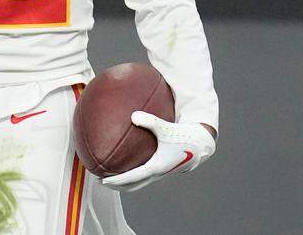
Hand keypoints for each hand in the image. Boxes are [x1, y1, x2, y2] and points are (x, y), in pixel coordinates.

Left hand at [101, 111, 215, 192]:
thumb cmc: (184, 135)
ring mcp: (161, 172)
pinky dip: (133, 175)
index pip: (133, 177)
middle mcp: (158, 172)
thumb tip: (133, 116)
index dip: (117, 180)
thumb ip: (150, 121)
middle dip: (117, 186)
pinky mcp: (163, 168)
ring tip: (109, 177)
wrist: (201, 145)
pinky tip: (126, 164)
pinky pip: (144, 175)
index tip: (103, 180)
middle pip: (133, 185)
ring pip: (139, 182)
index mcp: (157, 166)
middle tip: (101, 181)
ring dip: (125, 183)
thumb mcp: (167, 128)